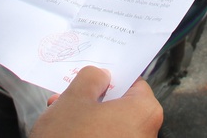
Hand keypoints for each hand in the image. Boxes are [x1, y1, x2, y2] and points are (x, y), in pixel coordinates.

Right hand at [30, 67, 162, 137]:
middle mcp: (145, 134)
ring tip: (60, 115)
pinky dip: (91, 134)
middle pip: (121, 106)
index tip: (94, 76)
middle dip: (94, 100)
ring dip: (88, 118)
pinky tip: (68, 133)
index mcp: (144, 112)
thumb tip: (101, 75)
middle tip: (71, 95)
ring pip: (111, 125)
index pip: (134, 84)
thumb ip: (91, 78)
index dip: (111, 78)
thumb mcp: (74, 99)